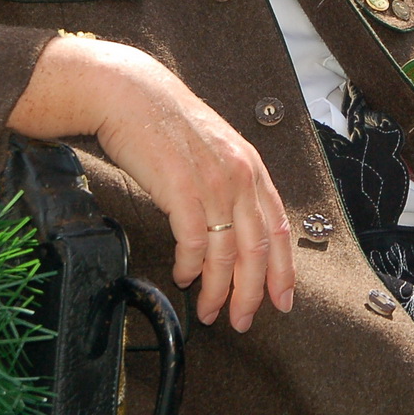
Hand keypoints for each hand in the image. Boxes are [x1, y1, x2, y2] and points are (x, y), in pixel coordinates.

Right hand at [8, 35, 294, 332]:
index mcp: (251, 167)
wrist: (130, 94)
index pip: (278, 228)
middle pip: (256, 250)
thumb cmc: (167, 122)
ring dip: (218, 289)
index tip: (282, 300)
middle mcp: (239, 176)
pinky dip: (191, 268)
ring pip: (226, 254)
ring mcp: (212, 183)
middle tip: (241, 320)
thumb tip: (234, 230)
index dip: (283, 270)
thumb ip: (230, 184)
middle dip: (252, 293)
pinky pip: (194, 244)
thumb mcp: (214, 149)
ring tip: (209, 309)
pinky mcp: (181, 189)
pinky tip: (184, 277)